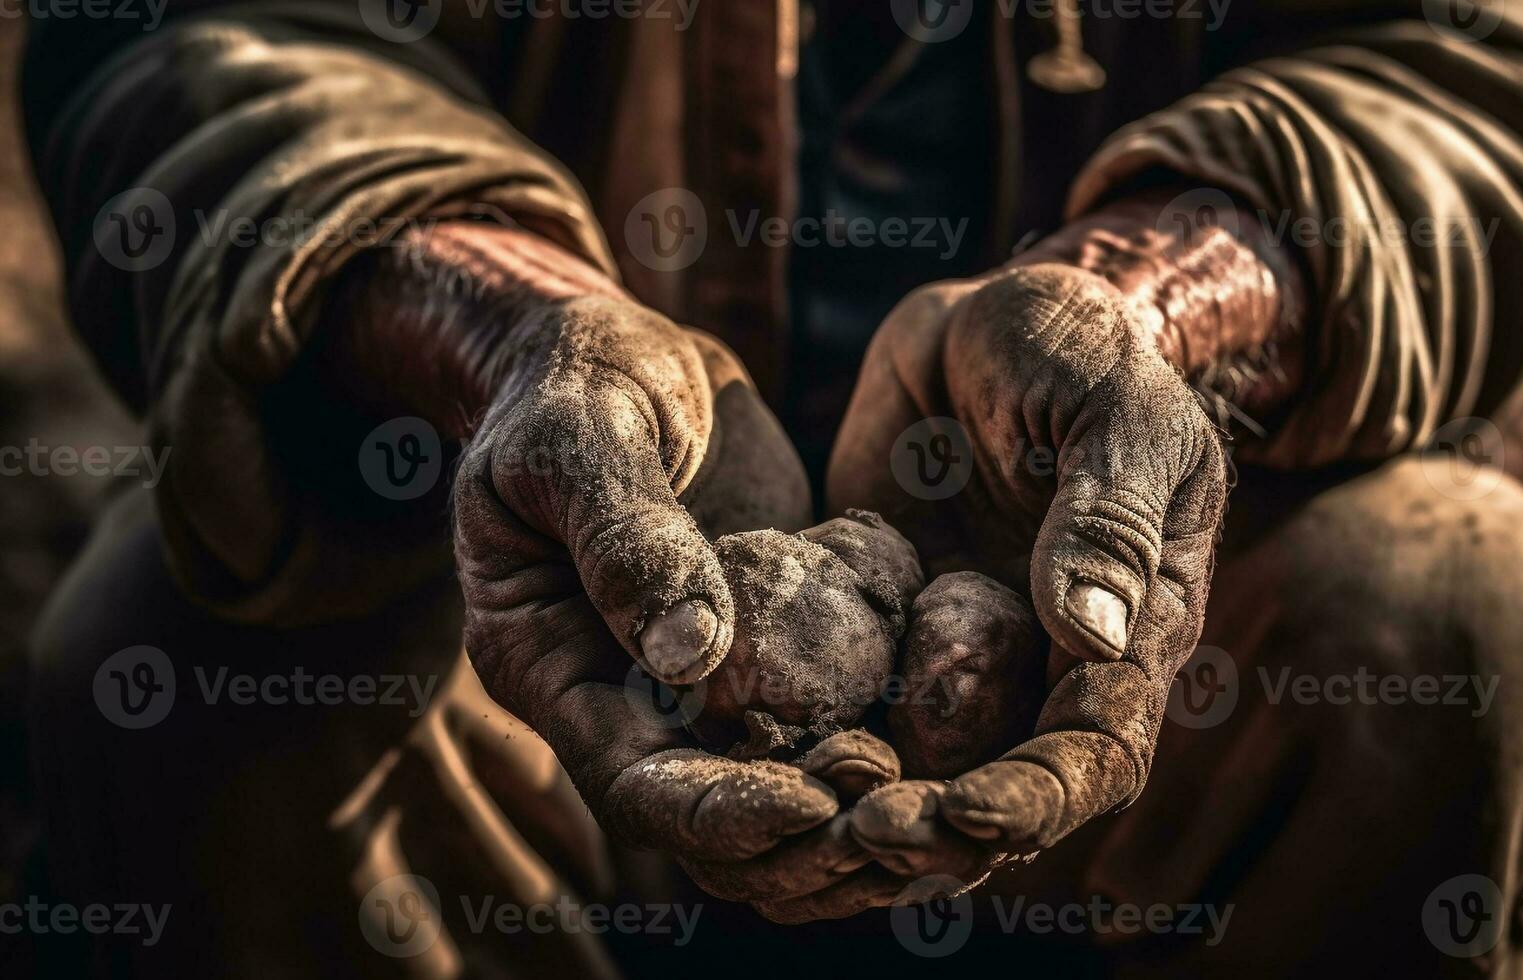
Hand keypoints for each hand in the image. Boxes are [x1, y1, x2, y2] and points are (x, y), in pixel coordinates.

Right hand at [329, 221, 879, 905]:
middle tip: (905, 823)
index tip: (816, 801)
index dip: (722, 813)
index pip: (635, 785)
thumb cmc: (576, 379)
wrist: (614, 351)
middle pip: (715, 820)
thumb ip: (629, 537)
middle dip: (807, 842)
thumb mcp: (584, 440)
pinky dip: (887, 738)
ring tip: (945, 806)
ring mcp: (701, 681)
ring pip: (779, 788)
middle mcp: (624, 698)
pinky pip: (828, 713)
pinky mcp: (770, 646)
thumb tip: (691, 656)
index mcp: (551, 667)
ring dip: (857, 815)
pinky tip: (964, 739)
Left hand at [827, 261, 1231, 894]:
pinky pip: (850, 713)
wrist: (986, 324)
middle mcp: (1048, 671)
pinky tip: (745, 763)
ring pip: (922, 775)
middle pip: (1004, 792)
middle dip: (938, 830)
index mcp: (1132, 630)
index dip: (1040, 795)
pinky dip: (808, 750)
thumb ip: (1107, 516)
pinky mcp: (886, 640)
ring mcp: (963, 663)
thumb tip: (1093, 639)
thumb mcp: (1111, 409)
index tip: (965, 811)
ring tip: (797, 824)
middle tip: (857, 835)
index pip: (1099, 749)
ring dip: (866, 813)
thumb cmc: (1077, 347)